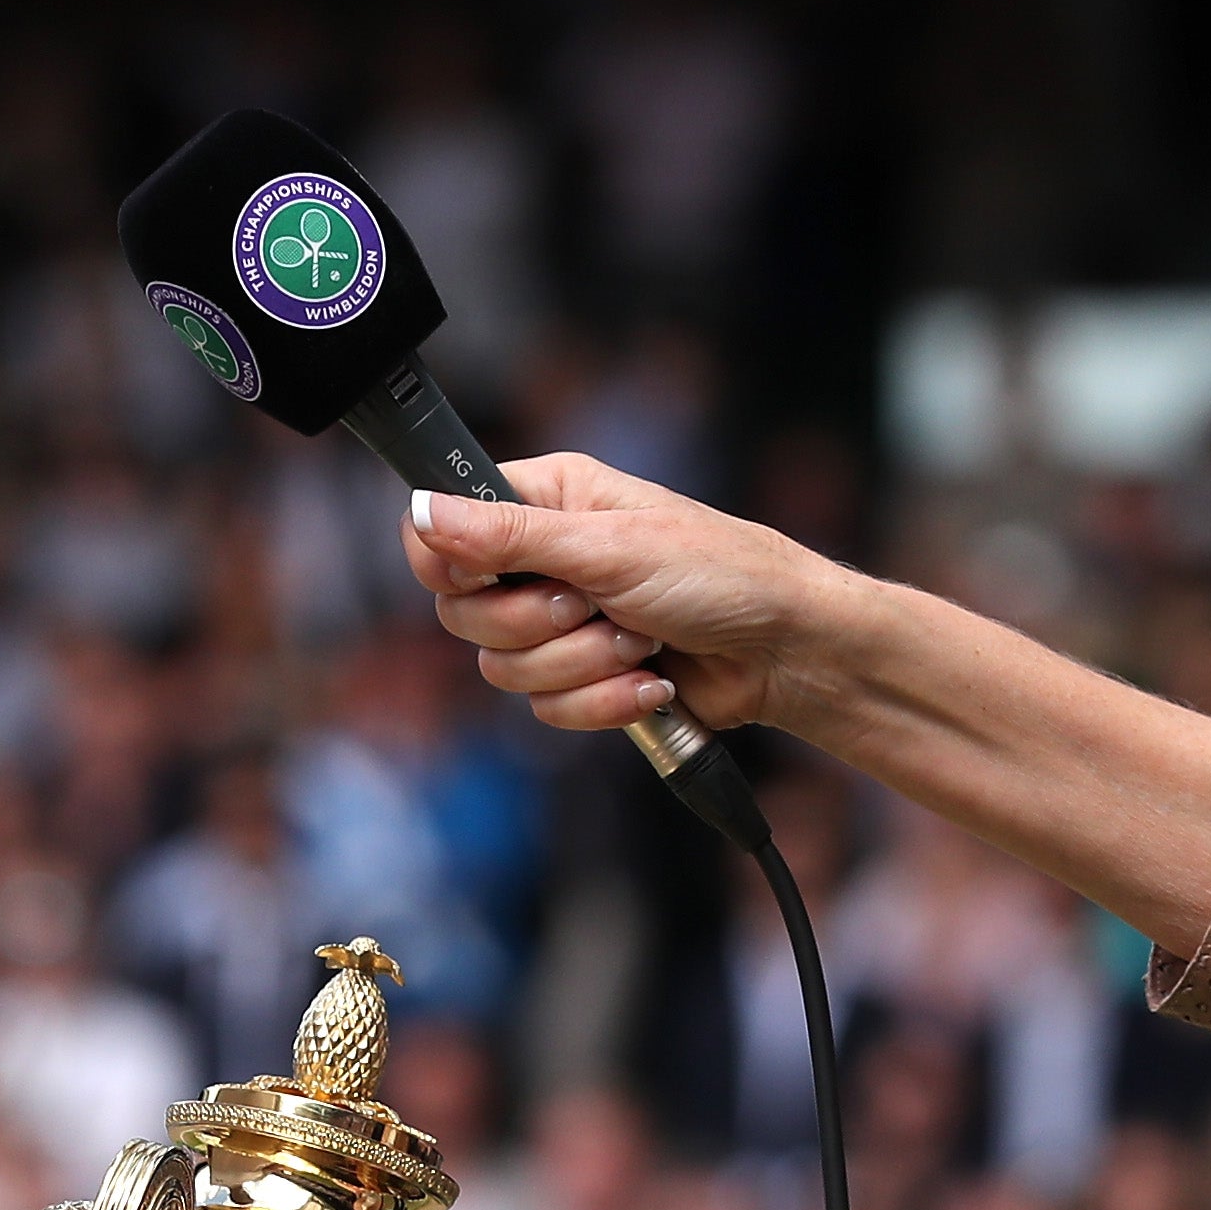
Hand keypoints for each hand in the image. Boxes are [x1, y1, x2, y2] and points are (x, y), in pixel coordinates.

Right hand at [400, 452, 852, 736]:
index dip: (446, 562)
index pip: (443, 528)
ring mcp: (562, 623)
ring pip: (504, 668)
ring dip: (582, 664)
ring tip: (641, 641)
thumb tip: (423, 510)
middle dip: (538, 624)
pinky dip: (603, 701)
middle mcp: (545, 558)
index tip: (480, 578)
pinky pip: (547, 709)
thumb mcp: (610, 546)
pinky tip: (653, 681)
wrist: (787, 651)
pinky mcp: (584, 678)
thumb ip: (509, 536)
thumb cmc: (723, 573)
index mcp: (548, 500)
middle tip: (593, 605)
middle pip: (464, 612)